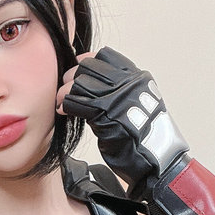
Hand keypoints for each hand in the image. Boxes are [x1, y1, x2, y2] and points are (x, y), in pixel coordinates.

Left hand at [58, 47, 189, 198]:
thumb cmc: (142, 137)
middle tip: (66, 89)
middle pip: (89, 67)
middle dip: (73, 76)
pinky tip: (62, 110)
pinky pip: (76, 101)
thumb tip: (89, 82)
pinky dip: (65, 104)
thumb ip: (117, 91)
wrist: (154, 158)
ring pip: (80, 83)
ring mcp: (116, 97)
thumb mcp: (135, 104)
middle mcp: (127, 83)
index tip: (78, 71)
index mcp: (136, 78)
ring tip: (61, 101)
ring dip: (65, 92)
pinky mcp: (105, 114)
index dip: (87, 61)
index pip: (105, 56)